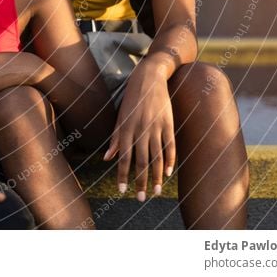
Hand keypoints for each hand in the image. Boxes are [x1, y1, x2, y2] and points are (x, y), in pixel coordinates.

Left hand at [102, 58, 175, 200]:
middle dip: (141, 182)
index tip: (121, 191)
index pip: (123, 158)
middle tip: (141, 198)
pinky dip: (170, 161)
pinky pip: (170, 146)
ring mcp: (156, 127)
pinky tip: (168, 174)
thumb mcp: (119, 117)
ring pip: (157, 157)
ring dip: (157, 176)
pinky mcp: (168, 123)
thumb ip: (114, 139)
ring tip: (156, 192)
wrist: (149, 78)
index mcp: (126, 129)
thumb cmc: (131, 100)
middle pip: (141, 161)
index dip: (122, 175)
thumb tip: (106, 158)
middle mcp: (140, 130)